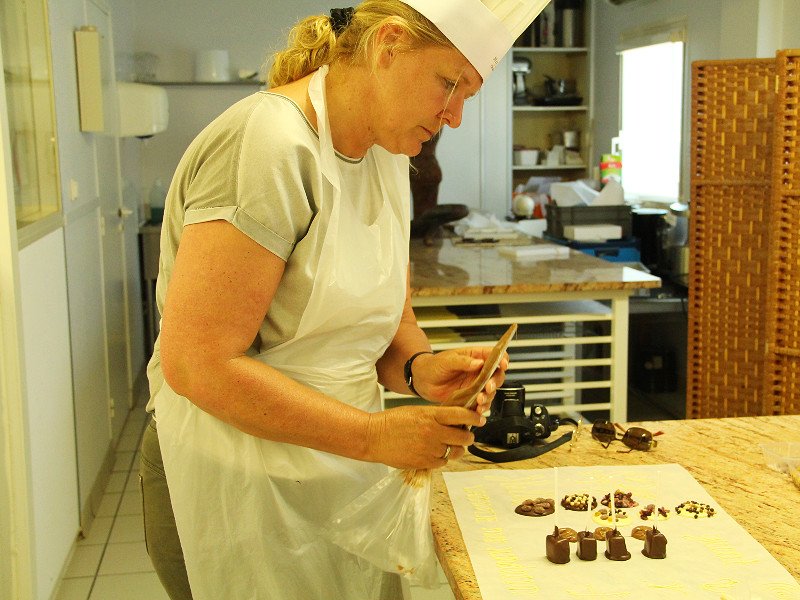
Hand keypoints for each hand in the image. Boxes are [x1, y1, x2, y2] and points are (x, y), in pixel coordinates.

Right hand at [365, 404, 484, 468]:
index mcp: (431, 415)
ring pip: (456, 451)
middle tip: (466, 435)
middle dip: (468, 436)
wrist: (374, 437)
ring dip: (458, 449)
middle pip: (464, 436)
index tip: (479, 419)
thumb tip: (456, 419)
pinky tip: (437, 453)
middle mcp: (433, 432)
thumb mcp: (417, 411)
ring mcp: (429, 448)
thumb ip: (437, 415)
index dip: (474, 418)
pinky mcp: (424, 462)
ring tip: (452, 445)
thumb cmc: (393, 421)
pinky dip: (444, 458)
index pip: (461, 415)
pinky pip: (444, 462)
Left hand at [412, 347, 508, 415]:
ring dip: (488, 397)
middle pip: (497, 375)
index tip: (502, 365)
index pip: (496, 355)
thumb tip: (478, 363)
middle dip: (495, 382)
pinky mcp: (471, 397)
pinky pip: (481, 403)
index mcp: (476, 356)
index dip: (502, 360)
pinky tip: (477, 409)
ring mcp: (476, 385)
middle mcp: (479, 371)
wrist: (422, 380)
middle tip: (488, 387)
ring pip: (491, 392)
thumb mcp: (447, 360)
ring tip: (479, 400)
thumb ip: (463, 361)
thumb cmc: (434, 365)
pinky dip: (482, 407)